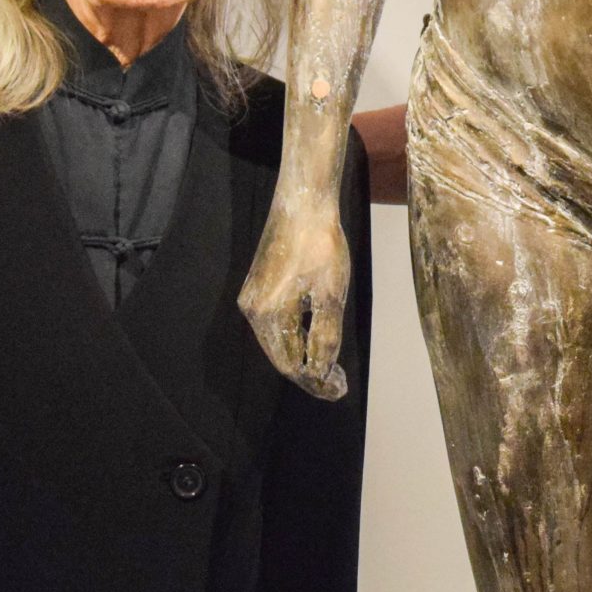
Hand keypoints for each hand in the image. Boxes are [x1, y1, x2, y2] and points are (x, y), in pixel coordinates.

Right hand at [238, 201, 352, 399]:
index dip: (315, 381)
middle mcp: (252, 310)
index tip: (339, 390)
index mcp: (268, 315)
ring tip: (330, 363)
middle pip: (280, 355)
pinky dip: (294, 335)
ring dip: (301, 354)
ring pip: (277, 340)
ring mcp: (252, 297)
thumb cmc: (321, 245)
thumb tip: (321, 372)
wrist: (303, 202)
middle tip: (338, 381)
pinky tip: (313, 334)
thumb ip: (325, 336)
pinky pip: (275, 323)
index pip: (290, 365)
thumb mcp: (331, 293)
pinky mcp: (257, 286)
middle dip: (309, 371)